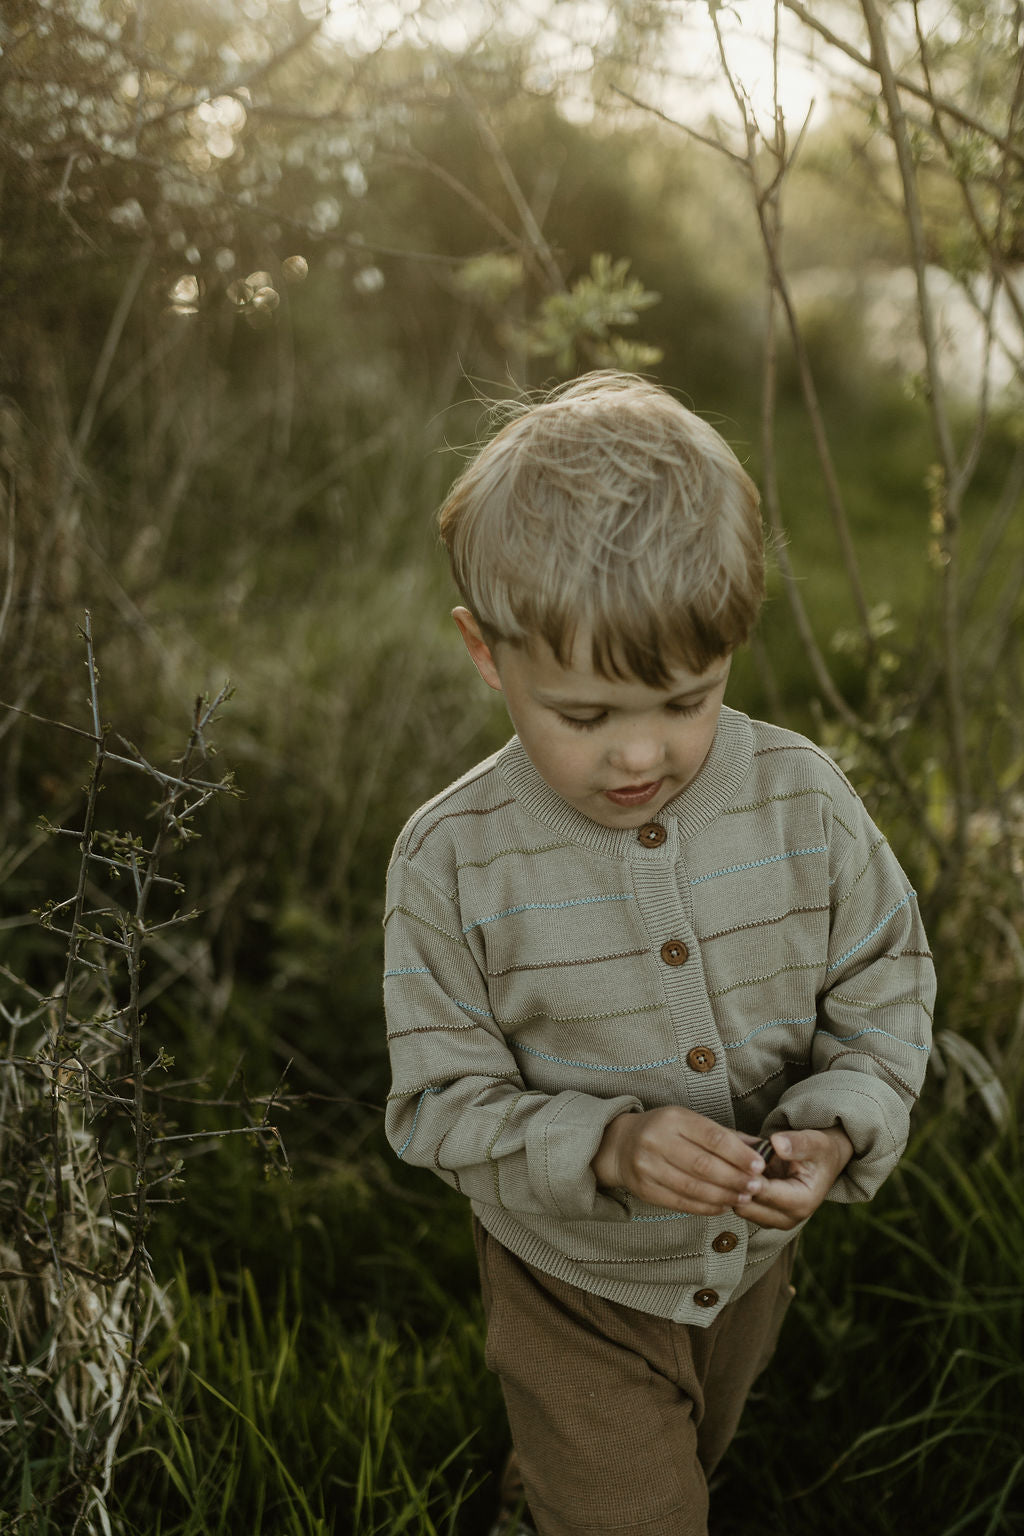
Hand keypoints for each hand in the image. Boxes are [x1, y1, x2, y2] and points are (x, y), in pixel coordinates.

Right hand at [592, 1106, 768, 1215]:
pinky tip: (722, 1206)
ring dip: (723, 1195)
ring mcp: (647, 1166)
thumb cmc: (664, 1131)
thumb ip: (725, 1135)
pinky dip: (705, 1207)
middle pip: (703, 1164)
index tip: (759, 1165)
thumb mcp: (689, 1122)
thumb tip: (761, 1148)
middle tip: (756, 1186)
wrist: (620, 1145)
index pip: (711, 1137)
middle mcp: (657, 1140)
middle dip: (734, 1178)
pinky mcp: (644, 1189)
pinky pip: (680, 1202)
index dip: (738, 1153)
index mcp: (673, 1118)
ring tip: (744, 1198)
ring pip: (692, 1186)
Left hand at [736, 1126, 853, 1229]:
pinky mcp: (762, 1217)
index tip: (736, 1154)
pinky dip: (733, 1187)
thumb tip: (777, 1143)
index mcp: (801, 1203)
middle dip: (734, 1180)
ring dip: (731, 1184)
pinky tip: (735, 1168)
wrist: (823, 1164)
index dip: (747, 1174)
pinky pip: (738, 1204)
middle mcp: (787, 1218)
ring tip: (732, 1160)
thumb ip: (797, 1143)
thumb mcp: (815, 1142)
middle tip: (729, 1155)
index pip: (763, 1193)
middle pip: (745, 1205)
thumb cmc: (819, 1152)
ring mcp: (773, 1220)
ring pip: (737, 1206)